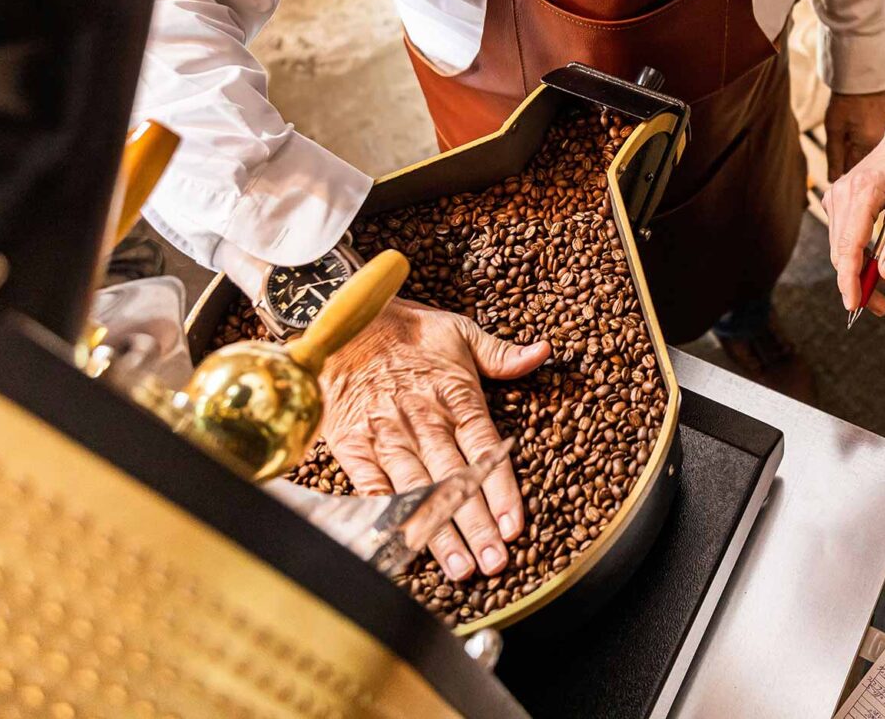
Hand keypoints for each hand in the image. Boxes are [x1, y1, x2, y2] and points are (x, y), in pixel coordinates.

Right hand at [317, 299, 550, 580]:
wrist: (341, 317)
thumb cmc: (406, 328)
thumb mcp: (459, 330)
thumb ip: (501, 353)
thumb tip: (543, 352)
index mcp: (454, 395)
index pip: (483, 448)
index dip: (500, 488)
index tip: (515, 525)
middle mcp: (422, 419)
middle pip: (454, 478)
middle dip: (475, 524)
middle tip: (494, 563)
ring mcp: (386, 434)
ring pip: (417, 489)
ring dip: (438, 530)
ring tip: (458, 567)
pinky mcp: (352, 444)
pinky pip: (371, 486)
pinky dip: (386, 516)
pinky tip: (403, 546)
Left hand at [824, 88, 884, 180]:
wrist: (866, 77)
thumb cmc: (847, 101)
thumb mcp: (834, 128)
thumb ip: (834, 156)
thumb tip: (833, 179)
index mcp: (867, 147)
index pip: (856, 173)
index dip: (846, 170)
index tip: (841, 165)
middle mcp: (884, 146)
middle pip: (870, 166)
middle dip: (858, 162)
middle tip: (849, 146)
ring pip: (878, 156)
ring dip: (868, 152)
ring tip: (859, 134)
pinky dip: (876, 142)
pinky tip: (870, 129)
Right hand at [826, 106, 884, 317]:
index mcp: (864, 190)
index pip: (849, 244)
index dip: (849, 279)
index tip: (854, 306)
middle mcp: (842, 192)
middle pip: (841, 252)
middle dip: (858, 283)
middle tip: (883, 306)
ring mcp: (835, 196)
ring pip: (839, 249)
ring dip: (859, 272)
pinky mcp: (836, 202)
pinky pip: (842, 239)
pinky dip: (857, 257)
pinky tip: (879, 262)